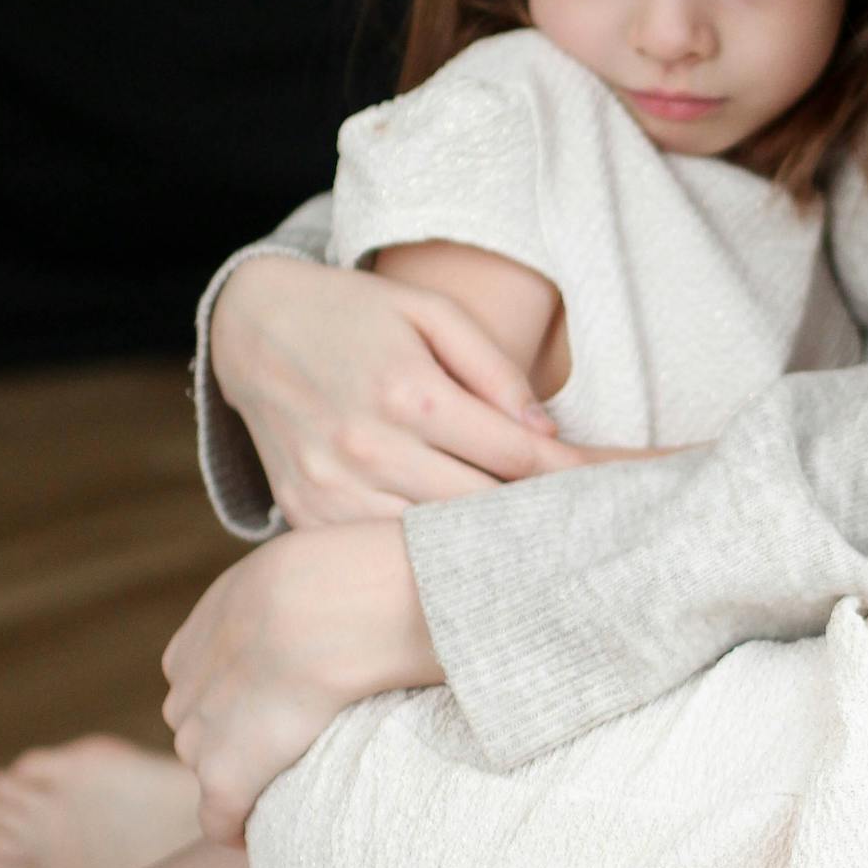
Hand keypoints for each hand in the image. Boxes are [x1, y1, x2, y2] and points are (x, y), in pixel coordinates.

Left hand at [162, 524, 440, 842]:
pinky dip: (237, 829)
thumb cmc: (351, 573)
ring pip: (210, 769)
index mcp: (207, 628)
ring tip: (294, 788)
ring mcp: (202, 731)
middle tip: (298, 749)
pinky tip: (261, 837)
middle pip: (201, 725)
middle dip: (235, 739)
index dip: (245, 697)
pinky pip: (220, 818)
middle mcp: (190, 681)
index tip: (286, 708)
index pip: (208, 678)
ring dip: (243, 781)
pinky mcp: (225, 775)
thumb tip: (362, 579)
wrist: (337, 605)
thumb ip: (307, 584)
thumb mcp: (310, 556)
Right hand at [212, 254, 591, 524]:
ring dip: (482, 545)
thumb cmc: (359, 315)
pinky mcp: (307, 516)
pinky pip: (380, 552)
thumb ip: (495, 370)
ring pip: (433, 545)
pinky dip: (421, 555)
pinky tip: (457, 551)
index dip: (571, 477)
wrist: (252, 327)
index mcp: (409, 392)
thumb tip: (548, 436)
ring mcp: (333, 490)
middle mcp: (369, 448)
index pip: (516, 456)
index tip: (616, 490)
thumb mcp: (431, 312)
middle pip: (483, 509)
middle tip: (585, 527)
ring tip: (528, 545)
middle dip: (535, 517)